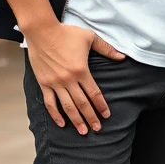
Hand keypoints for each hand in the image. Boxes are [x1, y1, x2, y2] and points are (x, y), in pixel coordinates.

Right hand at [25, 20, 125, 134]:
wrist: (42, 32)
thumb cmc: (67, 33)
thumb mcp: (90, 38)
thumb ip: (107, 49)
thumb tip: (122, 57)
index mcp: (81, 70)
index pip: (94, 93)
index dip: (101, 105)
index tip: (106, 115)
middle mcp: (68, 80)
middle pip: (82, 103)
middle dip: (91, 117)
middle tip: (97, 129)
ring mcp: (55, 83)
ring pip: (67, 106)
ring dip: (76, 120)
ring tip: (83, 131)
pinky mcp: (44, 83)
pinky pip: (50, 103)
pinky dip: (56, 115)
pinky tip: (62, 123)